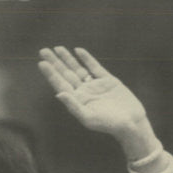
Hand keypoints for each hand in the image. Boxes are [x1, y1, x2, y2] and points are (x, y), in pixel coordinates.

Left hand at [38, 46, 158, 160]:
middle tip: (43, 50)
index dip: (50, 73)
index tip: (41, 63)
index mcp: (76, 100)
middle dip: (55, 62)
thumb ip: (73, 105)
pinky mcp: (108, 80)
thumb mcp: (88, 117)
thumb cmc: (109, 124)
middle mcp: (83, 92)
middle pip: (65, 74)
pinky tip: (78, 51)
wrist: (131, 123)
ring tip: (57, 48)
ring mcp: (94, 85)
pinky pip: (94, 67)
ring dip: (67, 58)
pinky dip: (87, 58)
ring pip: (78, 68)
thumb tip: (59, 94)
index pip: (60, 84)